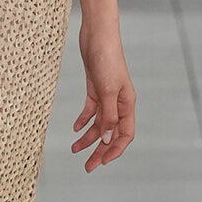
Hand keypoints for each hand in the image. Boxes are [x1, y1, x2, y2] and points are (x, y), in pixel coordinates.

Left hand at [71, 27, 134, 170]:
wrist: (96, 34)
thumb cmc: (106, 58)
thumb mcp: (107, 90)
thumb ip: (108, 115)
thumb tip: (109, 138)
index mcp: (127, 103)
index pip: (126, 134)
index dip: (115, 150)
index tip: (102, 162)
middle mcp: (118, 102)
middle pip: (111, 132)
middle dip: (99, 150)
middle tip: (87, 166)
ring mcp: (106, 95)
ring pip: (99, 123)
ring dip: (88, 137)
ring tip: (74, 149)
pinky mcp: (94, 88)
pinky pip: (91, 110)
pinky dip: (83, 120)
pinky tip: (75, 129)